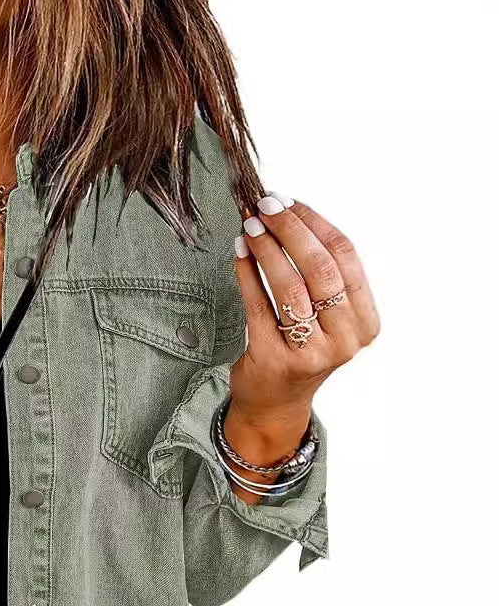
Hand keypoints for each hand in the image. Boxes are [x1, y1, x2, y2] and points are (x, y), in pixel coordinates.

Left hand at [224, 194, 379, 486]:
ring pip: (290, 286)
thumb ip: (321, 275)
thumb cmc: (301, 349)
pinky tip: (239, 253)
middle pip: (320, 268)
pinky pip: (258, 305)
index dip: (317, 224)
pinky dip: (247, 273)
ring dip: (267, 249)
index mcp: (365, 322)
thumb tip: (290, 213)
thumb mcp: (327, 316)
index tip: (292, 202)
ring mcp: (309, 352)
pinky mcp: (273, 359)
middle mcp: (343, 339)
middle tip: (267, 206)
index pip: (347, 258)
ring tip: (250, 226)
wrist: (276, 403)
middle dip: (291, 230)